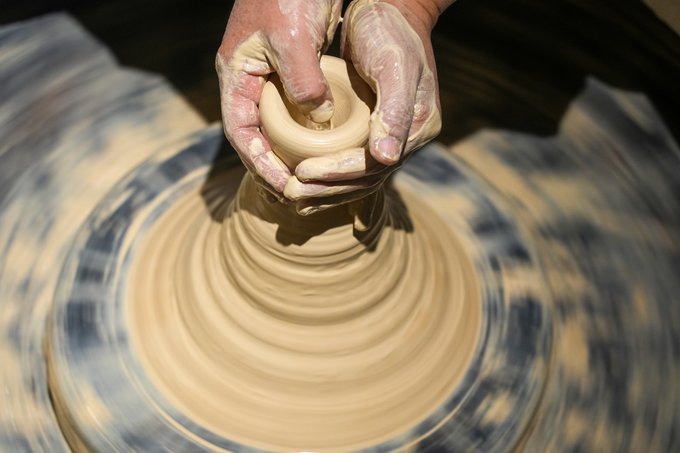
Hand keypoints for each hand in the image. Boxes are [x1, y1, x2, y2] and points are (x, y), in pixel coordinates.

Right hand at [216, 0, 341, 196]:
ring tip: (308, 179)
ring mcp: (271, 73)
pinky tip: (324, 145)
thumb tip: (319, 121)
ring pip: (276, 124)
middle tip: (295, 193)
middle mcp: (250, 77)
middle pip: (255, 134)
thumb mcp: (294, 39)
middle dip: (272, 165)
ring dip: (290, 152)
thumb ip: (303, 85)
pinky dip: (307, 130)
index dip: (257, 163)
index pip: (240, 131)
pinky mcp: (293, 68)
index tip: (282, 185)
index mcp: (237, 72)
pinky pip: (296, 109)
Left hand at [290, 0, 446, 203]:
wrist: (390, 9)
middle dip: (328, 190)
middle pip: (366, 179)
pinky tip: (307, 186)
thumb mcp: (395, 67)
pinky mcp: (372, 131)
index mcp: (418, 126)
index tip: (304, 174)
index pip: (376, 164)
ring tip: (295, 199)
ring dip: (326, 192)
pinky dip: (329, 178)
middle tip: (292, 193)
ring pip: (358, 178)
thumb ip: (394, 112)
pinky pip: (351, 164)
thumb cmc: (390, 31)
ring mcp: (390, 136)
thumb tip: (386, 158)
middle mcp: (406, 138)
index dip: (338, 173)